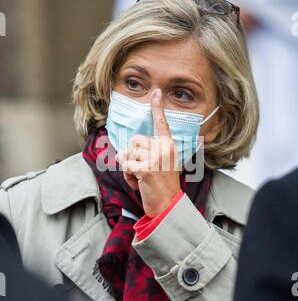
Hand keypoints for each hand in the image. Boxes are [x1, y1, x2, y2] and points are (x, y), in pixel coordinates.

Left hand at [116, 88, 180, 218]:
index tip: (155, 93)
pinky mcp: (146, 169)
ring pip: (128, 152)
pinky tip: (139, 184)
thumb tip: (131, 149)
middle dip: (133, 156)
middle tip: (144, 171)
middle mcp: (164, 149)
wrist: (168, 207)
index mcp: (169, 147)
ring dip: (129, 168)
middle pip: (135, 141)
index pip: (162, 124)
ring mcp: (156, 158)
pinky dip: (127, 176)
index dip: (157, 108)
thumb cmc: (163, 187)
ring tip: (141, 178)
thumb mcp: (163, 166)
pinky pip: (125, 165)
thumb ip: (153, 153)